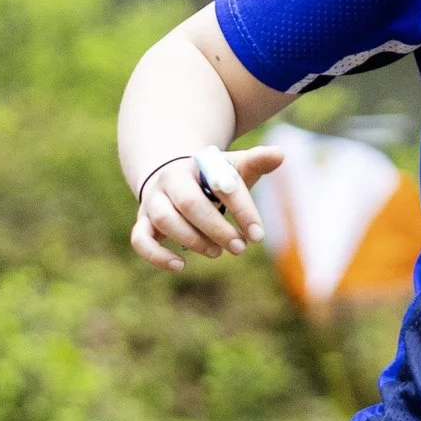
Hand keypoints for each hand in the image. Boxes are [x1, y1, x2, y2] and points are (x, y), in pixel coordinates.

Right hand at [130, 145, 285, 270]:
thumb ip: (256, 163)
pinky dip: (157, 256)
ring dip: (193, 240)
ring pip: (165, 220)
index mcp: (197, 165)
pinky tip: (181, 266)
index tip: (258, 235)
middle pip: (190, 204)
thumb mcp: (233, 169)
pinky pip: (140, 240)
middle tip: (239, 248)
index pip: (221, 185)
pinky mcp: (143, 223)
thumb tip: (280, 155)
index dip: (242, 210)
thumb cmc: (211, 179)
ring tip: (217, 252)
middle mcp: (171, 180)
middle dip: (217, 229)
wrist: (174, 178)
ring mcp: (153, 201)